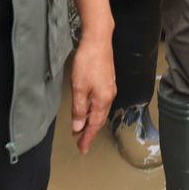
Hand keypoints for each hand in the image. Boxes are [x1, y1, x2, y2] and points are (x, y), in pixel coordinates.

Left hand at [69, 33, 115, 153]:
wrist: (98, 40)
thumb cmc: (87, 63)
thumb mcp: (79, 87)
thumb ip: (79, 109)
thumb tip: (79, 127)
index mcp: (103, 100)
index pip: (95, 124)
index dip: (88, 137)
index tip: (82, 149)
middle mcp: (109, 96)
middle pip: (99, 119)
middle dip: (90, 132)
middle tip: (81, 143)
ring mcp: (109, 88)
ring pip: (100, 110)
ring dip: (91, 121)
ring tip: (82, 130)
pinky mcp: (107, 81)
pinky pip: (100, 102)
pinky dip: (93, 111)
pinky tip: (87, 110)